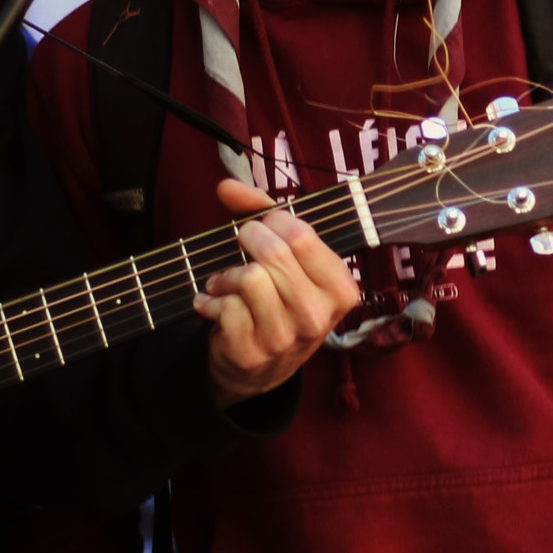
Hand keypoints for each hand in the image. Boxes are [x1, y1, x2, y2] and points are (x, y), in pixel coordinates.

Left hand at [197, 178, 361, 407]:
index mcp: (340, 288)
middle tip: (242, 244)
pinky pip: (225, 306)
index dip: (272, 220)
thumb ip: (260, 213)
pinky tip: (215, 304)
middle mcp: (318, 315)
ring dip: (228, 274)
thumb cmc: (279, 301)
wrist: (263, 367)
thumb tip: (226, 185)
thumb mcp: (289, 260)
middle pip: (274, 253)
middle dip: (247, 238)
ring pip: (250, 278)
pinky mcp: (252, 352)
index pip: (302, 236)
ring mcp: (286, 338)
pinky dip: (211, 299)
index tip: (264, 225)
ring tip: (227, 282)